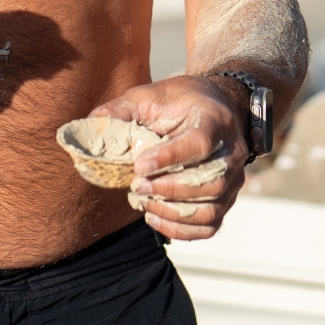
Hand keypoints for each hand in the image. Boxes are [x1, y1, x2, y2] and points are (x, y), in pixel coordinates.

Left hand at [91, 73, 246, 241]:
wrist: (215, 107)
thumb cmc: (179, 102)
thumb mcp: (150, 95)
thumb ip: (122, 110)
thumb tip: (91, 125)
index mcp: (216, 119)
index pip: (200, 144)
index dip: (169, 158)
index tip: (139, 166)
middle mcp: (233, 150)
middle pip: (211, 181)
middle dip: (169, 189)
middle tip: (136, 185)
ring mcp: (234, 178)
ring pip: (211, 208)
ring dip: (173, 212)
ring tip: (143, 202)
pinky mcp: (227, 199)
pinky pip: (210, 226)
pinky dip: (181, 229)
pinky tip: (154, 217)